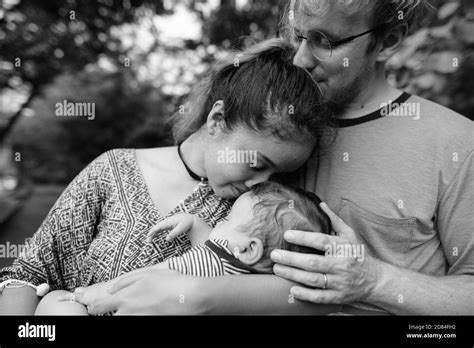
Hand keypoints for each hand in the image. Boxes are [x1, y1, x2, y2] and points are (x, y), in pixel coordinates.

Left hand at [60, 268, 203, 314]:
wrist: (191, 297)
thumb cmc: (171, 282)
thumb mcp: (147, 274)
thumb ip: (125, 281)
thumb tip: (110, 289)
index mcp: (125, 297)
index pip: (98, 307)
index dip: (93, 307)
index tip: (93, 307)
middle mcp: (128, 312)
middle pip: (109, 318)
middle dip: (111, 312)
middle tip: (121, 306)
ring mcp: (138, 321)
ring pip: (123, 320)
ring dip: (126, 315)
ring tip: (142, 305)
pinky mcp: (148, 324)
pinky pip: (137, 322)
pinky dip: (139, 316)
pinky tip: (150, 310)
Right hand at [147, 214, 194, 242]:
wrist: (191, 219)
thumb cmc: (186, 223)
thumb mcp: (181, 229)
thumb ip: (173, 234)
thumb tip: (167, 239)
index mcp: (168, 222)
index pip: (158, 227)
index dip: (152, 231)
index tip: (148, 236)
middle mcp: (166, 221)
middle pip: (156, 227)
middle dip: (151, 234)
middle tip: (147, 241)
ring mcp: (167, 223)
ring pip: (158, 228)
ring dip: (153, 234)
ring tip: (149, 240)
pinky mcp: (169, 225)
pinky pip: (161, 229)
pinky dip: (157, 232)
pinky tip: (155, 236)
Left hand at [270, 202, 381, 304]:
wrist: (376, 280)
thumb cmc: (358, 254)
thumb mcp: (350, 235)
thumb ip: (334, 220)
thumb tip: (321, 204)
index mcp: (343, 248)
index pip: (321, 241)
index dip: (303, 237)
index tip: (287, 235)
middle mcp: (341, 265)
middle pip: (313, 262)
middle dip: (291, 258)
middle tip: (275, 254)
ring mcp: (340, 282)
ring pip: (313, 280)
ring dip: (293, 274)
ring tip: (277, 269)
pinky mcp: (338, 297)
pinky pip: (320, 297)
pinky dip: (306, 295)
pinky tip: (292, 289)